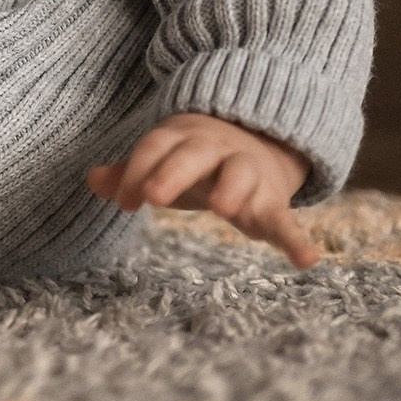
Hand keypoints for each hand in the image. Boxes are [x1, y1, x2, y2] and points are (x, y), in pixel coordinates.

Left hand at [86, 111, 321, 268]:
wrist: (257, 142)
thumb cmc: (196, 163)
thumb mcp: (164, 162)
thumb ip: (131, 172)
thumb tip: (93, 180)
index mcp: (182, 140)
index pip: (155, 149)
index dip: (137, 172)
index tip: (125, 203)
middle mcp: (216, 152)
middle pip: (193, 155)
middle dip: (174, 173)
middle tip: (154, 197)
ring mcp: (248, 175)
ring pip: (241, 176)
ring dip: (232, 190)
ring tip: (224, 210)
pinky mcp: (274, 203)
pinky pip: (288, 221)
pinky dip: (297, 241)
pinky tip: (307, 260)